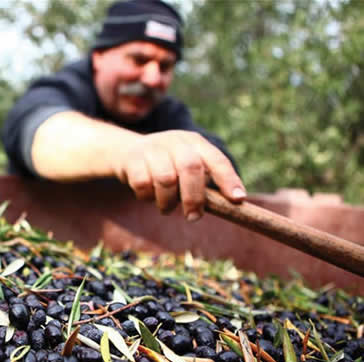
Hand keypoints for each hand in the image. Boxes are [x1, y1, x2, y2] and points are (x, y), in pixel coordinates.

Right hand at [114, 130, 245, 219]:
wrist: (127, 152)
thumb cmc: (166, 166)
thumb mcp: (186, 167)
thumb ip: (203, 183)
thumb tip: (228, 206)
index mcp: (195, 143)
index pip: (217, 160)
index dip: (229, 179)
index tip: (237, 200)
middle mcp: (175, 141)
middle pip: (190, 168)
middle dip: (194, 197)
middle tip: (193, 217)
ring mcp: (152, 148)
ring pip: (166, 179)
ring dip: (168, 201)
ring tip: (167, 208)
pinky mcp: (132, 158)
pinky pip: (143, 184)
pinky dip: (147, 197)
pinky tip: (148, 197)